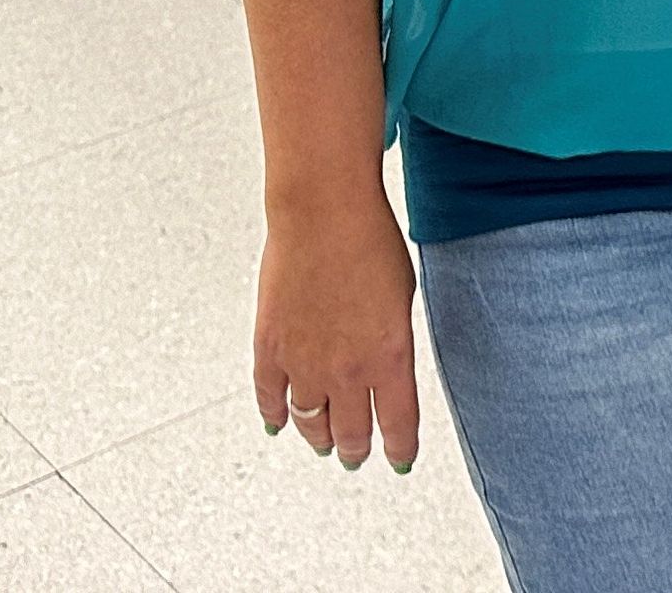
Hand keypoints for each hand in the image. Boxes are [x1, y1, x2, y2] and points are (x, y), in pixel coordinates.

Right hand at [252, 185, 423, 473]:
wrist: (323, 213)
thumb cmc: (370, 241)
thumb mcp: (402, 297)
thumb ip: (393, 340)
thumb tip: (385, 364)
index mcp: (390, 358)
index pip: (398, 425)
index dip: (399, 449)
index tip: (400, 459)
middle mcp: (347, 371)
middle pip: (351, 433)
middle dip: (356, 449)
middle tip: (356, 455)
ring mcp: (304, 363)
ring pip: (310, 422)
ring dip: (318, 437)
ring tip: (323, 443)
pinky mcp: (269, 348)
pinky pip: (270, 397)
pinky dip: (274, 415)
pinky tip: (278, 423)